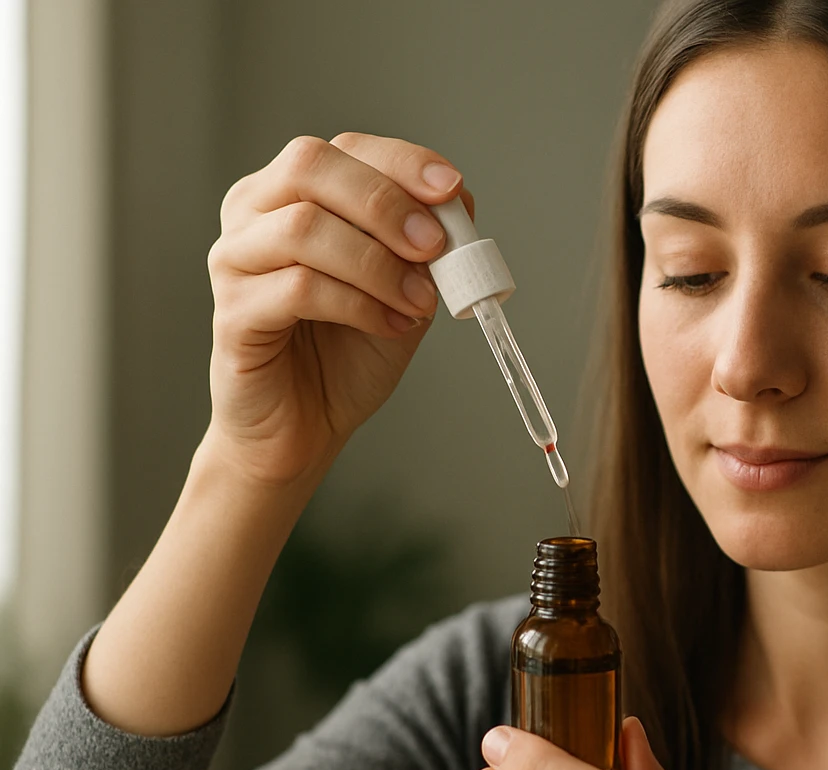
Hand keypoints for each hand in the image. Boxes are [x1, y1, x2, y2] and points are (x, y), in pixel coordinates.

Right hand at [206, 132, 475, 484]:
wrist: (306, 424)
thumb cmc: (348, 351)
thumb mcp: (404, 288)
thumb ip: (424, 247)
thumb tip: (457, 205)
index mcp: (292, 193)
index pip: (344, 149)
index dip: (401, 163)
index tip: (452, 191)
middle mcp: (253, 213)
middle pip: (311, 166)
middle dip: (385, 203)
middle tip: (433, 246)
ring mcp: (234, 259)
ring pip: (304, 227)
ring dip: (378, 265)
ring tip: (419, 303)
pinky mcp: (231, 312)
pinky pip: (297, 289)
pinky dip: (358, 306)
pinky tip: (390, 326)